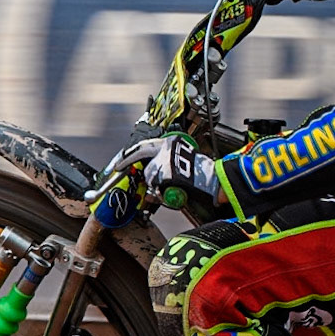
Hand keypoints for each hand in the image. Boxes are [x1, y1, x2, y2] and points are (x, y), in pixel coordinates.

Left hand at [85, 132, 218, 227]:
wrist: (217, 182)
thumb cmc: (203, 175)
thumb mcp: (182, 163)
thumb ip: (163, 166)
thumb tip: (147, 176)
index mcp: (171, 142)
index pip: (143, 146)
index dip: (128, 155)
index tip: (118, 160)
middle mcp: (166, 147)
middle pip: (140, 156)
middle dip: (127, 163)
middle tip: (117, 168)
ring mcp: (164, 160)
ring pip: (148, 176)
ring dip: (155, 185)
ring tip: (171, 188)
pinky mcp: (165, 174)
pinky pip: (156, 187)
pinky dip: (162, 193)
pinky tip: (174, 192)